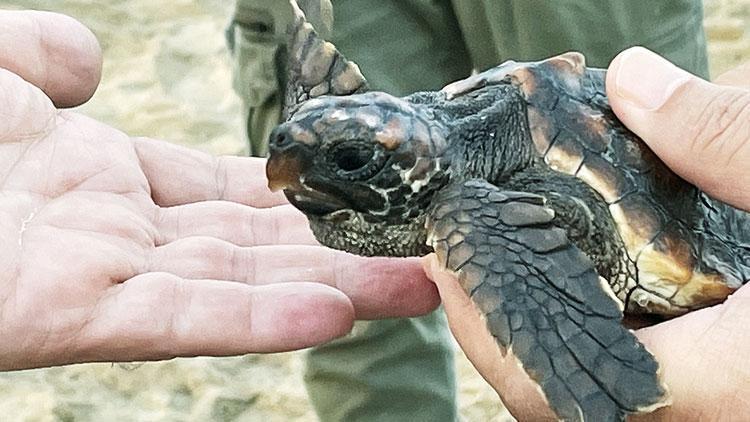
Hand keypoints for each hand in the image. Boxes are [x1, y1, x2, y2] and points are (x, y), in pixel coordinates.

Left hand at [0, 11, 438, 370]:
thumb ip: (41, 53)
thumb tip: (99, 70)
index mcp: (97, 175)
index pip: (223, 192)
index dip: (297, 196)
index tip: (366, 196)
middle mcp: (111, 230)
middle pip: (251, 245)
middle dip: (342, 251)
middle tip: (429, 255)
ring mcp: (92, 273)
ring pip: (234, 288)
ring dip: (331, 291)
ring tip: (419, 289)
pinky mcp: (59, 314)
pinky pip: (177, 320)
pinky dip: (258, 321)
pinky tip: (338, 312)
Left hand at [424, 47, 749, 420]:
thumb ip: (730, 140)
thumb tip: (634, 84)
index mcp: (746, 383)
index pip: (586, 389)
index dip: (500, 339)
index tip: (453, 273)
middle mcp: (729, 414)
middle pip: (572, 410)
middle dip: (502, 348)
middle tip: (463, 275)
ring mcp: (729, 407)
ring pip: (602, 409)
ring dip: (541, 351)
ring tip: (505, 281)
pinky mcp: (734, 390)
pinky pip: (644, 389)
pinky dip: (598, 346)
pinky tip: (586, 294)